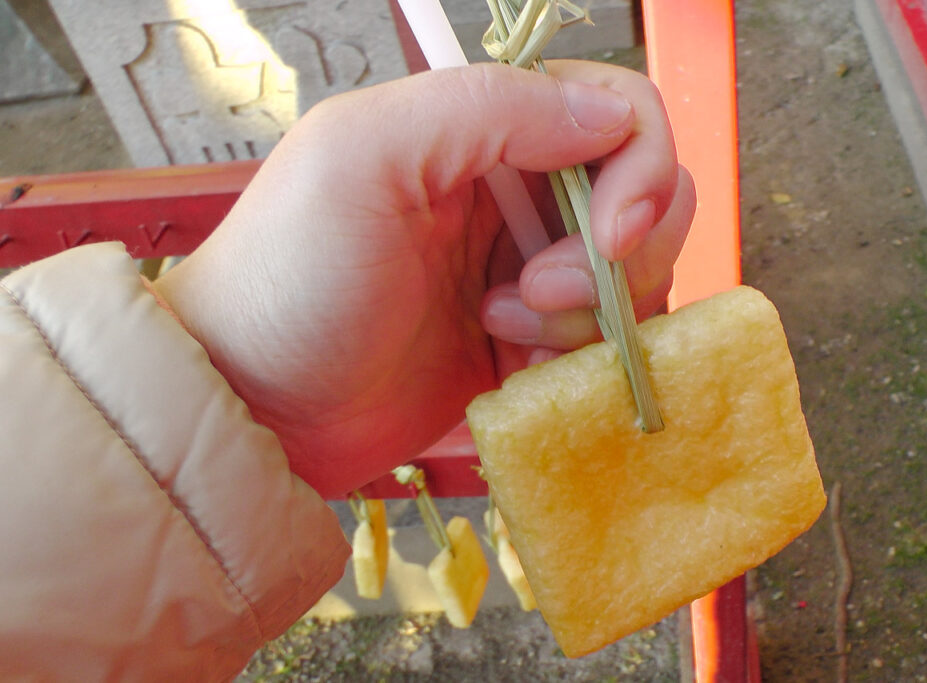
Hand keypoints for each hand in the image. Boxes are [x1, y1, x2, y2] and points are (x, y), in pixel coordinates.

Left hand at [154, 61, 695, 497]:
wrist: (255, 406)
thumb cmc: (285, 277)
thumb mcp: (363, 157)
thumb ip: (489, 106)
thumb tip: (610, 113)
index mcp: (480, 131)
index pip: (617, 112)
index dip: (637, 169)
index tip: (608, 235)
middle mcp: (513, 194)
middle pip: (644, 200)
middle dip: (610, 258)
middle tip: (531, 293)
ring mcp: (523, 273)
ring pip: (630, 278)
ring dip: (586, 316)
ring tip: (498, 329)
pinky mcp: (523, 344)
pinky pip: (601, 344)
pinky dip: (577, 362)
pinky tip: (511, 371)